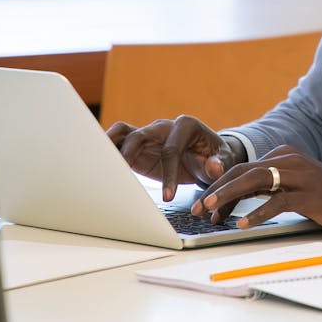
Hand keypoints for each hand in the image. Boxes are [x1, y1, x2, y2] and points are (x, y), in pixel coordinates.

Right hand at [106, 115, 244, 201]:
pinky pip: (119, 142)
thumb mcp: (223, 160)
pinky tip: (97, 164)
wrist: (210, 156)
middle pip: (141, 135)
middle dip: (130, 154)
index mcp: (186, 125)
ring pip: (123, 132)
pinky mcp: (138, 146)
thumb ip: (218, 164)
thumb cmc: (216, 157)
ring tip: (98, 162)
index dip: (170, 172)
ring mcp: (148, 134)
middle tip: (120, 175)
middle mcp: (164, 126)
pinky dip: (107, 150)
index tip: (169, 196)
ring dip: (110, 145)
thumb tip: (213, 166)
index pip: (172, 149)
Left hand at [191, 145, 321, 236]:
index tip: (205, 205)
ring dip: (229, 196)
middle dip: (217, 189)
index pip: (244, 168)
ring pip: (255, 181)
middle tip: (197, 208)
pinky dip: (257, 212)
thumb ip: (270, 188)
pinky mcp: (310, 195)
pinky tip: (243, 223)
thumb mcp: (295, 187)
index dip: (221, 185)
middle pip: (244, 171)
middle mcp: (290, 160)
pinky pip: (277, 202)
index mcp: (285, 156)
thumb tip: (236, 202)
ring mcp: (300, 176)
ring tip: (211, 211)